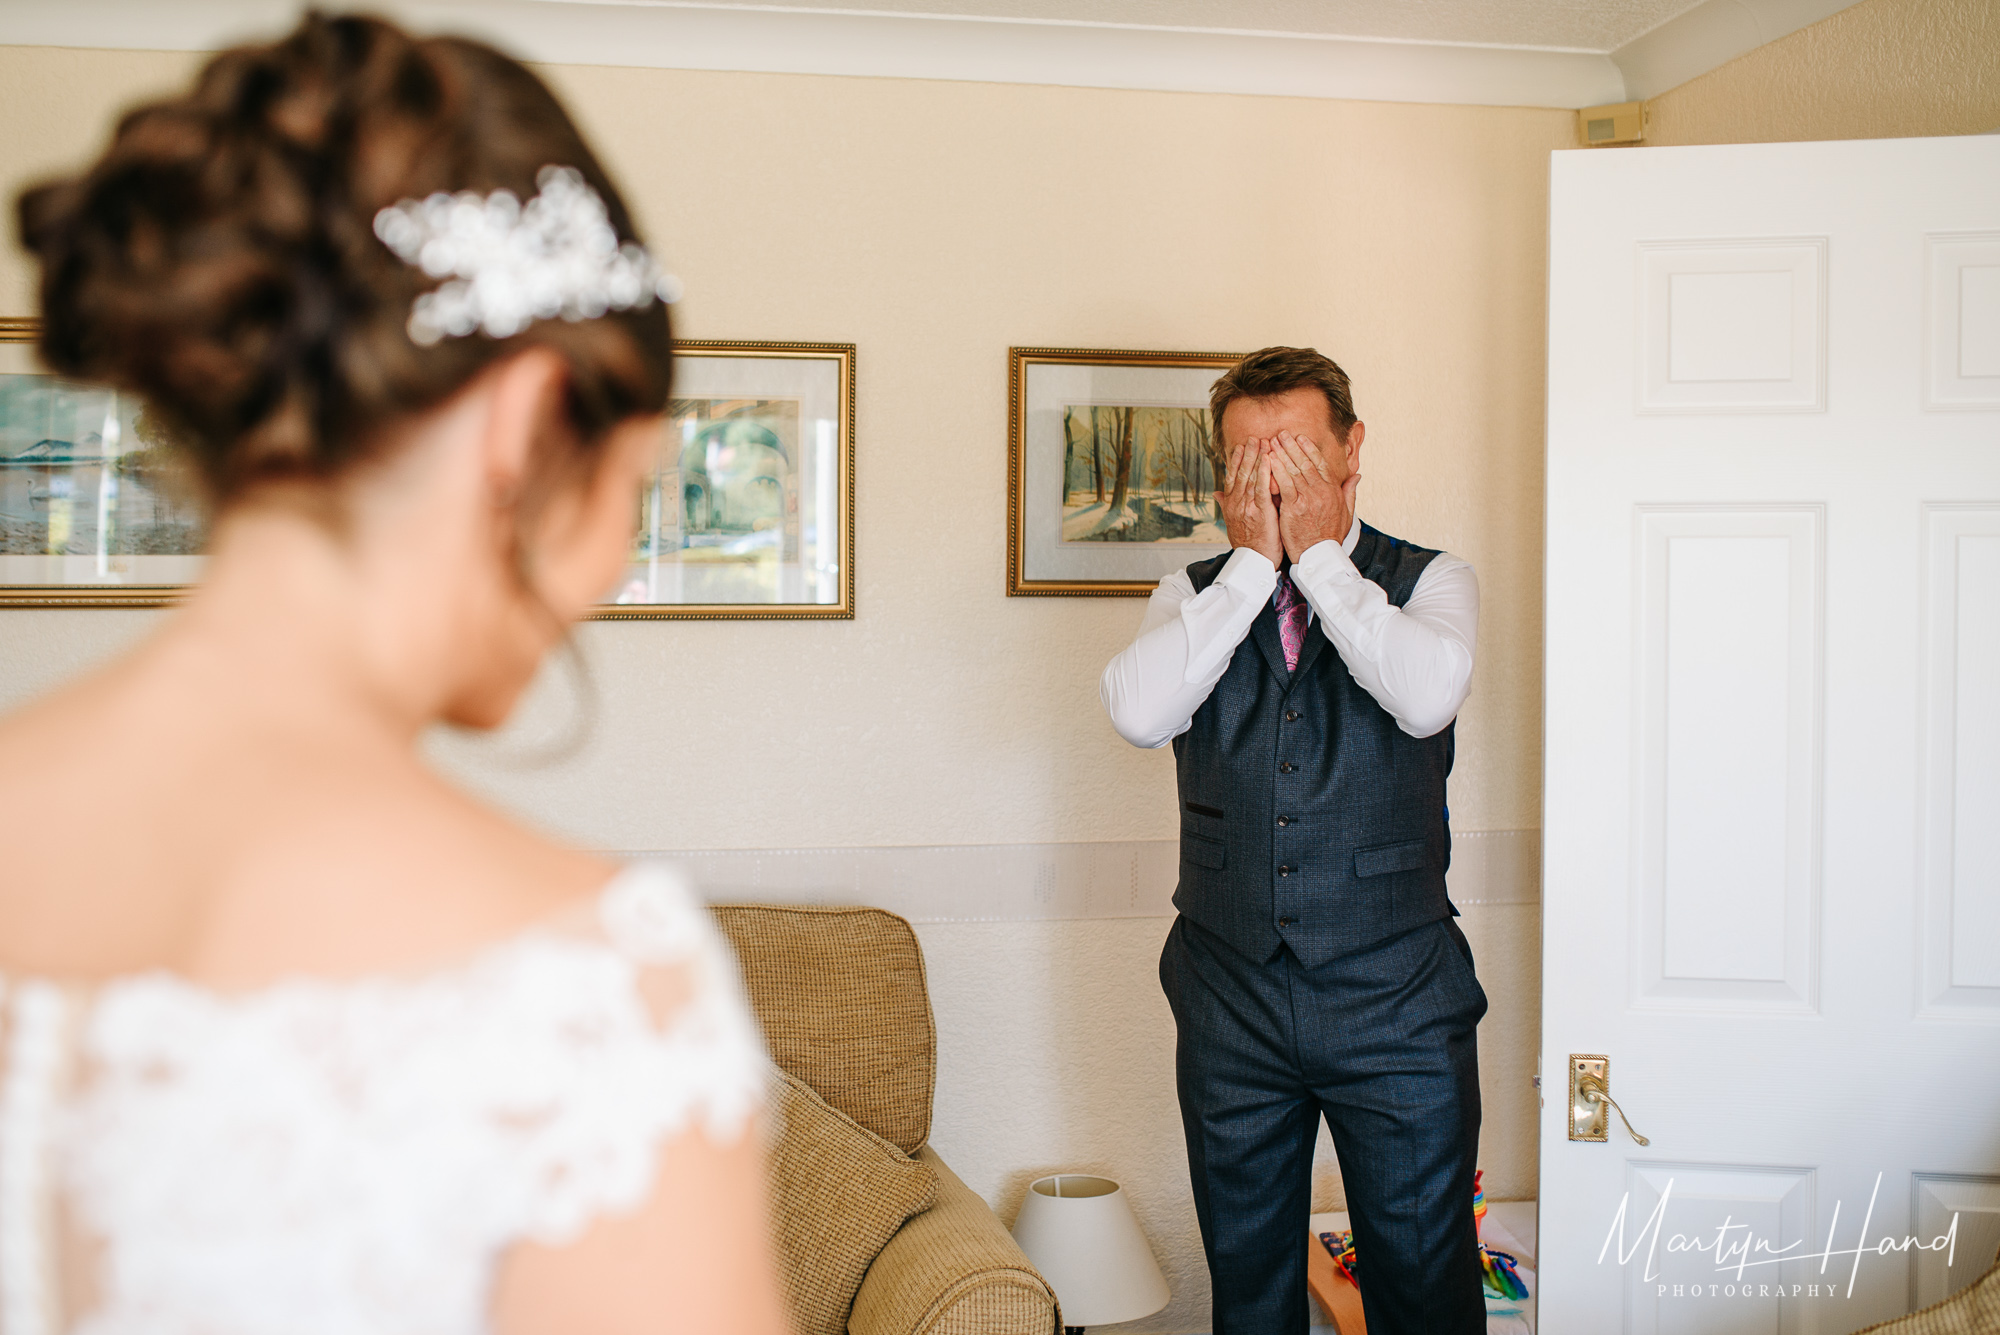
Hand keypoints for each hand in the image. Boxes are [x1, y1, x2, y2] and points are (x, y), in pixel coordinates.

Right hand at [1216, 439, 1282, 566]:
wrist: (1254, 564)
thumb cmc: (1248, 544)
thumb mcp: (1233, 523)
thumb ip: (1227, 505)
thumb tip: (1217, 493)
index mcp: (1231, 505)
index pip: (1232, 478)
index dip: (1236, 461)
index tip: (1241, 446)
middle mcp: (1236, 504)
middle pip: (1241, 473)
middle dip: (1247, 454)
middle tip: (1253, 437)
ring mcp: (1247, 507)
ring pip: (1251, 477)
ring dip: (1256, 458)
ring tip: (1262, 442)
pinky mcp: (1260, 512)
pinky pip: (1262, 488)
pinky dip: (1264, 473)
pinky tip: (1268, 460)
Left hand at [1267, 431, 1358, 562]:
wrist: (1320, 556)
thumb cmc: (1330, 536)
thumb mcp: (1347, 513)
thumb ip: (1349, 492)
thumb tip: (1357, 476)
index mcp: (1332, 490)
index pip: (1319, 463)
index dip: (1309, 449)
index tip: (1299, 438)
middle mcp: (1321, 491)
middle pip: (1305, 462)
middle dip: (1292, 446)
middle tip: (1281, 434)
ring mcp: (1307, 499)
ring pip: (1294, 470)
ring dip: (1282, 454)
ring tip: (1272, 442)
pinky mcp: (1294, 508)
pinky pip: (1284, 484)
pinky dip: (1276, 470)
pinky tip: (1269, 460)